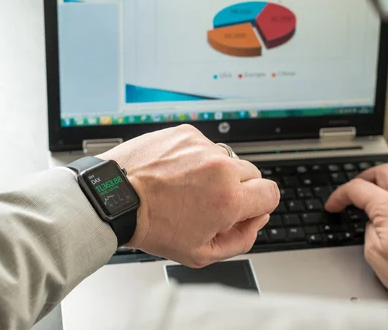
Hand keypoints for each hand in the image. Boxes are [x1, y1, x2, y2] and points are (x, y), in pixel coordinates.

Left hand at [99, 125, 279, 267]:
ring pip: (228, 160)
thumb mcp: (201, 254)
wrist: (115, 198)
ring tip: (189, 187)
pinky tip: (177, 173)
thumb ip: (241, 240)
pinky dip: (196, 159)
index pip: (271, 193)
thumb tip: (256, 221)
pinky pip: (205, 146)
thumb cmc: (152, 225)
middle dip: (238, 190)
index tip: (243, 210)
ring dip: (217, 173)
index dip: (259, 205)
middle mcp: (221, 167)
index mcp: (229, 198)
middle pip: (253, 174)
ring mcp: (203, 147)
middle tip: (211, 202)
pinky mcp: (186, 133)